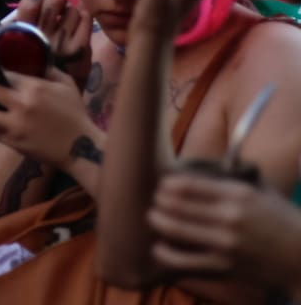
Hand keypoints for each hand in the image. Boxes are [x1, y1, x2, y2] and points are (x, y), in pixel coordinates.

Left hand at [0, 67, 93, 167]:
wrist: (81, 148)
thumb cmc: (75, 114)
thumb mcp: (67, 85)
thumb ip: (49, 70)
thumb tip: (35, 61)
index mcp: (34, 87)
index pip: (3, 74)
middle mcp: (20, 104)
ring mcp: (14, 125)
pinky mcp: (12, 142)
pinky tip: (3, 127)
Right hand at [14, 0, 92, 88]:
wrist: (50, 105)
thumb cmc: (29, 77)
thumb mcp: (11, 54)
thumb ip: (15, 31)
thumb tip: (27, 5)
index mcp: (21, 36)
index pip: (29, 2)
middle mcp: (42, 35)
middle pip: (52, 1)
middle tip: (57, 3)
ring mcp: (63, 41)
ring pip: (71, 9)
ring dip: (69, 9)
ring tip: (67, 18)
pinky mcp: (81, 48)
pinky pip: (86, 18)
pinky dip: (83, 16)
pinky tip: (79, 23)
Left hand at [148, 171, 300, 289]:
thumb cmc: (279, 219)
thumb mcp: (259, 190)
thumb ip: (230, 177)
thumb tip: (199, 164)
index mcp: (237, 194)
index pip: (187, 184)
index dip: (166, 184)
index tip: (162, 186)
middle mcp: (230, 216)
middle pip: (175, 204)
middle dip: (158, 201)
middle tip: (155, 201)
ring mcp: (226, 243)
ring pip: (174, 229)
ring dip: (157, 221)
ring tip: (154, 218)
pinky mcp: (224, 267)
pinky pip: (183, 261)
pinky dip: (164, 253)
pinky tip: (159, 247)